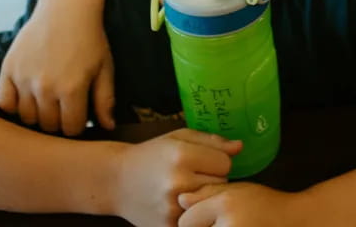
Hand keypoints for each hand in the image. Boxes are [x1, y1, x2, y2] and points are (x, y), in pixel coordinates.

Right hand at [0, 2, 115, 134]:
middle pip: (48, 126)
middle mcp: (45, 87)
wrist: (66, 8)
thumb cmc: (90, 39)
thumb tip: (107, 128)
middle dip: (59, 121)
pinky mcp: (9, 68)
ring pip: (26, 117)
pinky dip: (13, 104)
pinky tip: (26, 96)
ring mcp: (24, 78)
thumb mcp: (105, 68)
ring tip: (48, 100)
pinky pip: (4, 102)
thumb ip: (105, 100)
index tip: (79, 114)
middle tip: (64, 106)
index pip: (71, 129)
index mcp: (72, 89)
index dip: (78, 124)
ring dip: (37, 114)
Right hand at [115, 129, 241, 226]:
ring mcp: (173, 208)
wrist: (116, 180)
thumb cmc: (151, 154)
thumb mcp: (179, 137)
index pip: (226, 162)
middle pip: (221, 183)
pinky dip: (194, 213)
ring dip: (205, 196)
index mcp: (182, 155)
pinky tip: (182, 203)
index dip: (218, 160)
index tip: (205, 161)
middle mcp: (178, 182)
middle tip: (195, 175)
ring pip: (210, 203)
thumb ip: (212, 141)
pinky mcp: (168, 226)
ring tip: (189, 188)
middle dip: (213, 178)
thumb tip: (240, 147)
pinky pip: (197, 220)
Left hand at [178, 183, 307, 226]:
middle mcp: (228, 226)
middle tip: (218, 221)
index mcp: (226, 206)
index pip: (186, 220)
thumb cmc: (265, 204)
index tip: (202, 215)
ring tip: (227, 223)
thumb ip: (207, 193)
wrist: (292, 221)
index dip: (192, 217)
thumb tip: (181, 199)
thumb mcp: (236, 190)